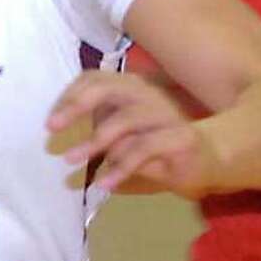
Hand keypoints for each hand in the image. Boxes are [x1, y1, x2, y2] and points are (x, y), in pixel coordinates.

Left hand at [47, 70, 216, 198]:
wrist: (209, 157)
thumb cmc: (159, 144)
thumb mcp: (125, 132)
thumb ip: (100, 123)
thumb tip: (60, 128)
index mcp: (132, 87)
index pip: (95, 78)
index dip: (70, 95)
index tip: (51, 120)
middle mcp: (148, 94)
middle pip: (108, 89)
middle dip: (76, 106)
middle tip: (53, 128)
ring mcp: (166, 114)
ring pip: (126, 119)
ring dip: (95, 141)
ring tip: (71, 160)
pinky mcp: (180, 138)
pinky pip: (145, 148)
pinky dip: (121, 166)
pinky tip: (104, 182)